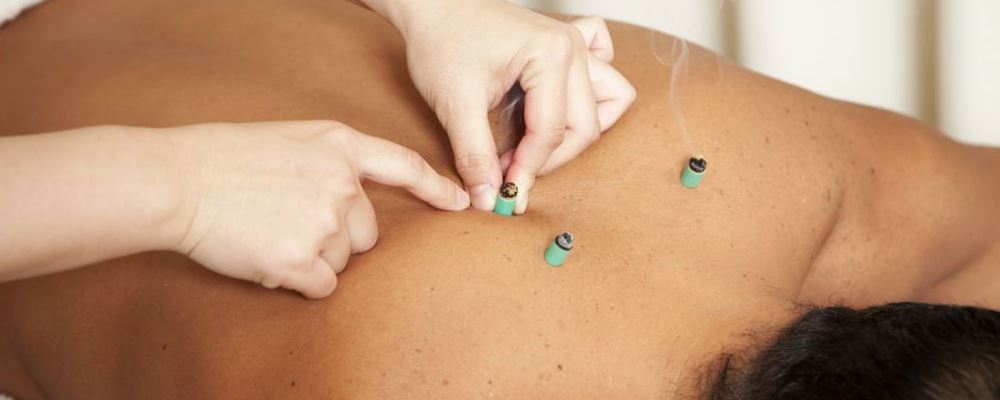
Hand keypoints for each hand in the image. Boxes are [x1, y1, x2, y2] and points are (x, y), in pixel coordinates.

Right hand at [171, 121, 468, 297]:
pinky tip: (267, 256)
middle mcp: (341, 184)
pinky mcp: (301, 259)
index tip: (462, 201)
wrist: (179, 181)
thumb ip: (331, 160)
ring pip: (341, 261)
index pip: (402, 166)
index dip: (435, 186)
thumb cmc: (225, 158)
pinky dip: (298, 280)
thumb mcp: (290, 138)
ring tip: (269, 233)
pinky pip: (321, 285)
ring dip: (313, 258)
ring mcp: (323, 222)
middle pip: (367, 232)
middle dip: (338, 236)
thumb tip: (354, 197)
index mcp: (340, 146)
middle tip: (289, 222)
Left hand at [383, 1, 634, 212]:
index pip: (551, 131)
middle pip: (585, 124)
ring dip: (582, 129)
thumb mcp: (454, 103)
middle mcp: (572, 48)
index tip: (505, 196)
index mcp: (550, 56)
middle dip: (551, 158)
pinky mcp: (566, 43)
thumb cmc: (440, 40)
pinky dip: (593, 89)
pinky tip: (560, 102)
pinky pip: (604, 65)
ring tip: (540, 144)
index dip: (528, 170)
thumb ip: (475, 155)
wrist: (432, 5)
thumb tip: (489, 199)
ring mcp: (574, 43)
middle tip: (512, 174)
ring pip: (610, 98)